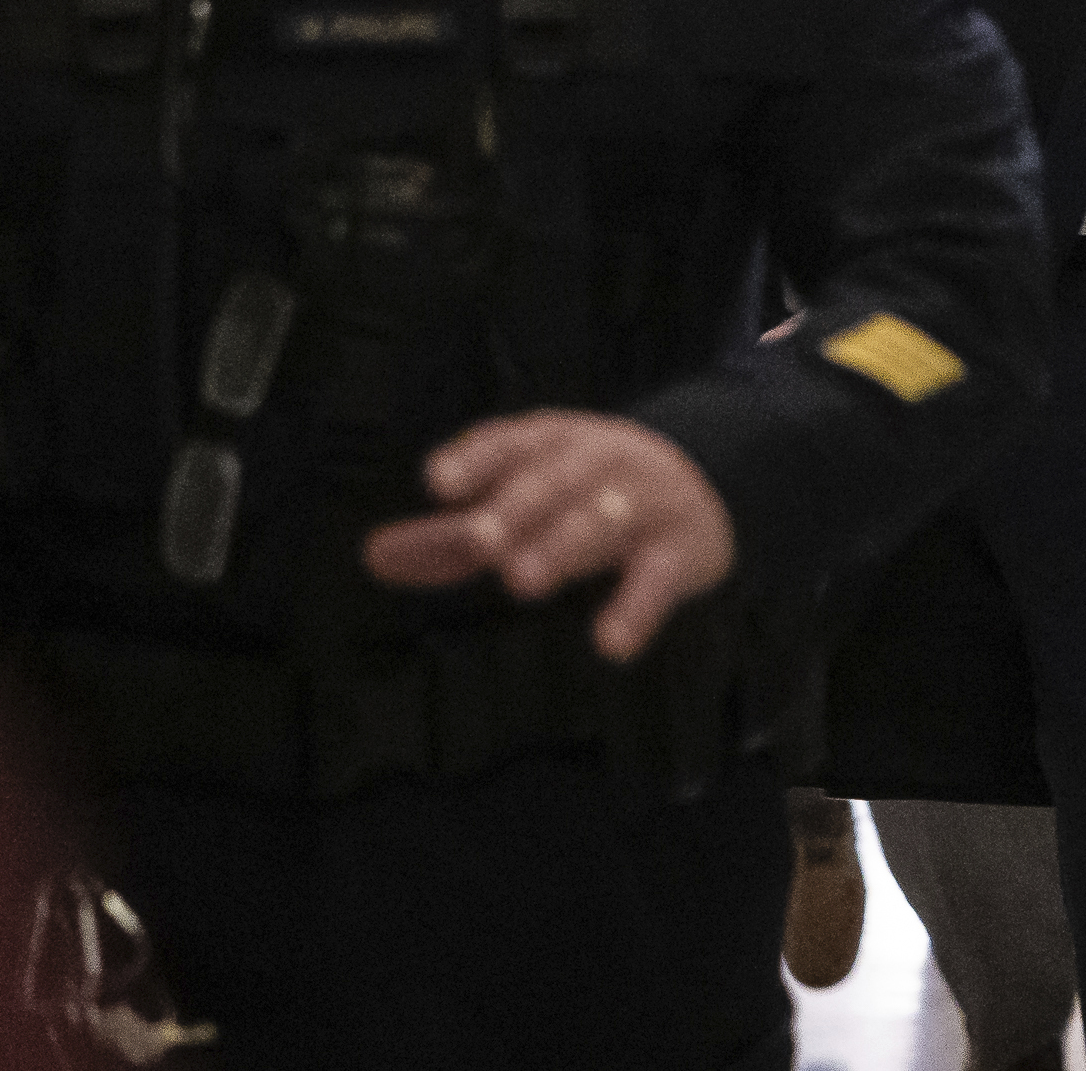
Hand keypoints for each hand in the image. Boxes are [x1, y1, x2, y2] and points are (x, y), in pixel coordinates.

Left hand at [361, 411, 737, 661]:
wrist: (711, 477)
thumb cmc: (593, 491)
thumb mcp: (527, 496)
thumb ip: (451, 535)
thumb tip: (375, 557)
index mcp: (554, 442)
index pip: (511, 443)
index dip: (476, 460)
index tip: (439, 482)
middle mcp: (598, 464)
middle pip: (552, 482)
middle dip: (514, 509)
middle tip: (479, 541)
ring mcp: (641, 504)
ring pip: (599, 522)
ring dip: (561, 546)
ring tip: (523, 579)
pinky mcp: (678, 551)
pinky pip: (656, 579)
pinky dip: (636, 609)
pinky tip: (611, 642)